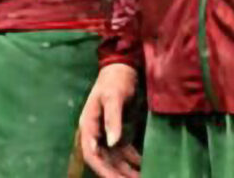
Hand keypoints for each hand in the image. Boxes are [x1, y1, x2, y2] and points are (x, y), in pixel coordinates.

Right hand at [79, 63, 142, 177]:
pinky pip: (124, 153)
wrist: (123, 67)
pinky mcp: (118, 132)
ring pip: (114, 160)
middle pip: (103, 161)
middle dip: (117, 175)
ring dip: (126, 171)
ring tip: (144, 177)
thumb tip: (112, 142)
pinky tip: (145, 167)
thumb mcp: (113, 97)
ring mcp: (106, 134)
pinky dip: (133, 161)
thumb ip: (112, 119)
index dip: (102, 171)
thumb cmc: (115, 80)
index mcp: (88, 125)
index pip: (91, 154)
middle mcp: (95, 133)